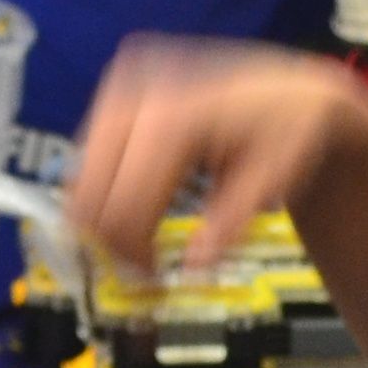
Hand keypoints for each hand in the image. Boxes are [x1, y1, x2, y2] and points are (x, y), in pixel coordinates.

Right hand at [64, 36, 367, 269]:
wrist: (286, 87)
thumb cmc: (287, 129)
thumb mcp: (275, 177)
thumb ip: (234, 220)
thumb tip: (195, 265)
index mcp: (176, 116)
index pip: (124, 201)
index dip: (131, 250)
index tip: (152, 279)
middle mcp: (139, 93)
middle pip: (89, 188)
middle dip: (109, 237)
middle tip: (143, 267)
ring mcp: (123, 87)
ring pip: (80, 174)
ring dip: (103, 215)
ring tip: (142, 239)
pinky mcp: (117, 92)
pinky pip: (89, 155)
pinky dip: (105, 189)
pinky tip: (138, 206)